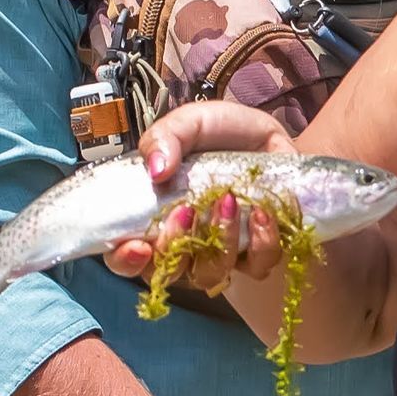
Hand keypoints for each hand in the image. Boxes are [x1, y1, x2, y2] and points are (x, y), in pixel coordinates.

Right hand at [103, 103, 299, 290]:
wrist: (270, 137)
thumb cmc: (223, 133)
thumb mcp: (190, 122)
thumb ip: (166, 138)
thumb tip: (156, 170)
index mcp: (156, 215)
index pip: (127, 256)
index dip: (126, 260)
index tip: (136, 245)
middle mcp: (184, 242)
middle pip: (167, 271)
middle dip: (173, 246)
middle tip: (186, 210)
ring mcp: (221, 252)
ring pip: (211, 273)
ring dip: (219, 241)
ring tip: (228, 200)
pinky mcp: (258, 253)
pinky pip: (258, 265)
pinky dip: (260, 241)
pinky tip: (260, 211)